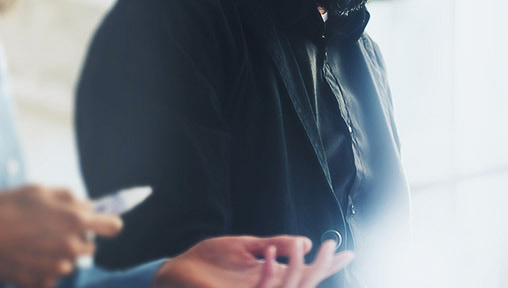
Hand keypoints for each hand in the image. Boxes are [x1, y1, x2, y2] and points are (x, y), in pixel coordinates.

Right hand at [0, 185, 122, 287]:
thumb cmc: (8, 206)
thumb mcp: (42, 190)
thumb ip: (70, 197)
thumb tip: (88, 205)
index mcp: (75, 220)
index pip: (113, 226)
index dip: (108, 223)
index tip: (101, 221)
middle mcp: (70, 246)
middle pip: (90, 246)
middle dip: (79, 237)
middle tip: (54, 228)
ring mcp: (56, 267)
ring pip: (71, 261)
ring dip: (61, 254)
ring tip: (36, 242)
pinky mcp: (41, 281)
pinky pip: (52, 275)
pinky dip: (45, 268)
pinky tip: (28, 256)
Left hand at [152, 235, 353, 287]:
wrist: (178, 271)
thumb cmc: (210, 260)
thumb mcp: (245, 247)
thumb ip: (274, 243)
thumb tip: (304, 242)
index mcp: (268, 275)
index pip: (305, 272)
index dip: (326, 264)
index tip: (347, 252)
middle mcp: (265, 286)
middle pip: (303, 282)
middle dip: (322, 267)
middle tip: (334, 247)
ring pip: (287, 286)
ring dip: (302, 269)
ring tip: (314, 247)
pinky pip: (259, 286)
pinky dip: (267, 269)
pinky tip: (271, 251)